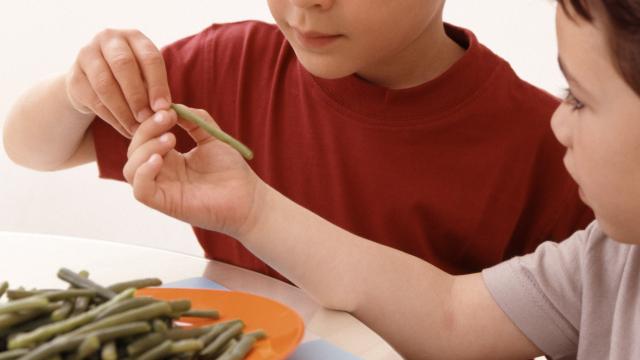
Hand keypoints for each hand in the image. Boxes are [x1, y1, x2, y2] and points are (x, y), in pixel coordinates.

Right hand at [65, 29, 170, 137]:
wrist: (94, 79)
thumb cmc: (132, 78)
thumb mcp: (147, 77)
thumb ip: (155, 90)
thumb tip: (164, 112)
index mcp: (134, 37)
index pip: (149, 57)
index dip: (158, 84)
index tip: (163, 107)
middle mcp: (108, 40)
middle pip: (123, 65)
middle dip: (137, 96)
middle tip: (147, 118)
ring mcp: (87, 55)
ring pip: (105, 84)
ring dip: (123, 110)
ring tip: (137, 128)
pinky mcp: (74, 77)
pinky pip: (93, 100)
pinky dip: (112, 118)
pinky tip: (124, 129)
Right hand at [123, 107, 261, 236]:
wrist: (248, 198)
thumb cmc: (232, 171)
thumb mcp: (211, 137)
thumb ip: (194, 120)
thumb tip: (172, 106)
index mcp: (169, 158)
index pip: (145, 137)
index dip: (151, 121)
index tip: (169, 110)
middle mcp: (162, 174)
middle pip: (134, 150)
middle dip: (147, 130)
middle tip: (168, 119)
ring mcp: (162, 189)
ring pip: (130, 169)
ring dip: (144, 149)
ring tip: (171, 139)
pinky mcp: (166, 204)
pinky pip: (140, 190)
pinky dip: (144, 172)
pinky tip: (160, 159)